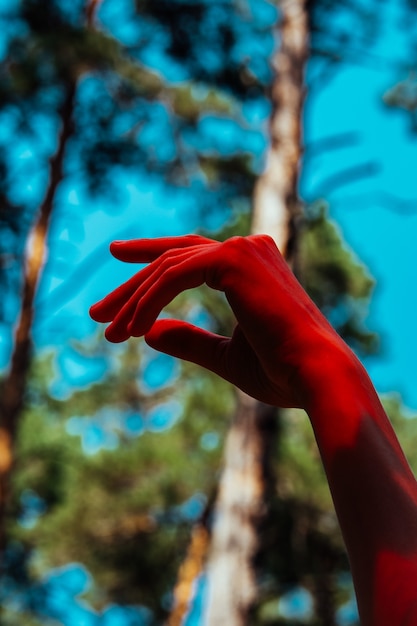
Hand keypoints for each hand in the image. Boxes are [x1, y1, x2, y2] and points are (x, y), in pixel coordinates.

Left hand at [90, 234, 348, 407]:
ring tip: (110, 333)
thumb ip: (189, 341)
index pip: (190, 255)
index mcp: (250, 267)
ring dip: (134, 302)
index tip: (117, 264)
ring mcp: (242, 250)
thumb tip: (148, 334)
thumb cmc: (281, 371)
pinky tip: (133, 330)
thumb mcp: (224, 356)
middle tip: (96, 312)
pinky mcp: (233, 260)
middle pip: (172, 259)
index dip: (150, 261)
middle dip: (131, 287)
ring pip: (168, 268)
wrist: (315, 377)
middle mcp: (248, 249)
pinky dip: (150, 302)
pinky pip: (174, 276)